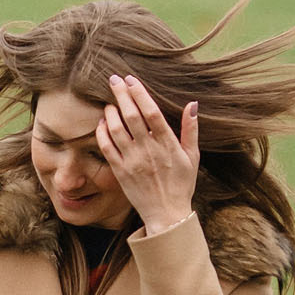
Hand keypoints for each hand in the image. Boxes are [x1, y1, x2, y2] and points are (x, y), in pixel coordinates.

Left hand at [96, 74, 197, 233]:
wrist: (166, 214)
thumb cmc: (181, 184)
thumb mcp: (192, 156)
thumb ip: (191, 130)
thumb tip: (192, 104)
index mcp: (167, 144)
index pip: (151, 112)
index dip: (140, 94)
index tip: (132, 80)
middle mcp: (148, 150)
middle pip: (131, 116)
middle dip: (121, 95)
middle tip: (114, 80)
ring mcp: (132, 161)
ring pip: (116, 130)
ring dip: (111, 112)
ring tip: (109, 102)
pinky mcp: (120, 172)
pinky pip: (107, 148)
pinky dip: (102, 133)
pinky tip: (102, 123)